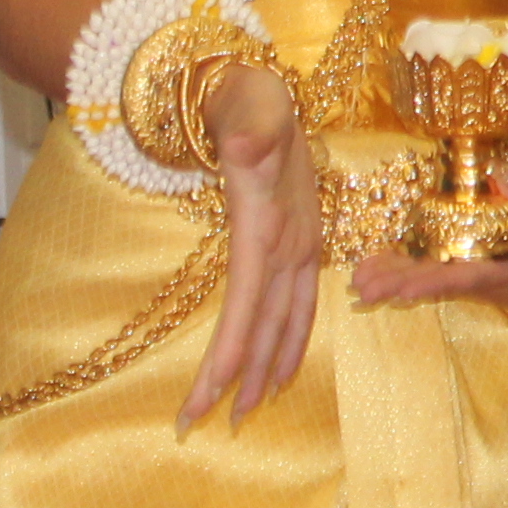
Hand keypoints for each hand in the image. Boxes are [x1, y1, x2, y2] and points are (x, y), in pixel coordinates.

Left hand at [182, 61, 320, 429]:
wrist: (261, 84)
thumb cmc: (245, 96)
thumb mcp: (249, 100)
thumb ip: (250, 125)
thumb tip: (243, 149)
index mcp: (274, 223)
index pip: (250, 300)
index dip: (233, 350)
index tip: (207, 394)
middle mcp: (295, 243)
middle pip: (270, 324)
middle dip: (245, 378)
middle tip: (209, 423)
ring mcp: (301, 246)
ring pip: (288, 321)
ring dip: (268, 368)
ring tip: (243, 411)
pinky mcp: (296, 245)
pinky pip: (294, 306)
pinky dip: (284, 342)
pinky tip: (275, 366)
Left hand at [348, 166, 507, 330]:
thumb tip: (499, 172)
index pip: (470, 279)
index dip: (435, 281)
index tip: (404, 287)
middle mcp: (488, 284)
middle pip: (438, 287)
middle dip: (400, 286)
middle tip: (362, 289)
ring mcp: (477, 283)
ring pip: (430, 282)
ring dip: (394, 281)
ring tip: (357, 282)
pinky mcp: (471, 276)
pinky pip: (433, 275)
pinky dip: (403, 273)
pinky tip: (374, 271)